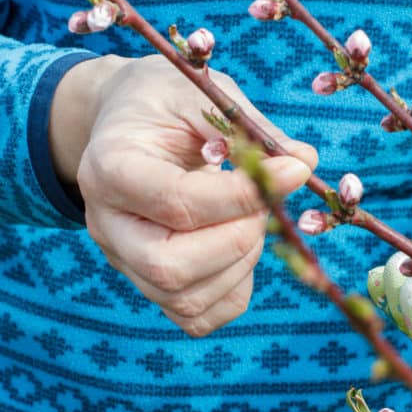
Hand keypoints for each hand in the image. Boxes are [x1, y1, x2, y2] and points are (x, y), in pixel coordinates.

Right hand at [54, 55, 317, 335]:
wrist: (125, 122)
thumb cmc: (164, 103)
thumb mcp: (201, 95)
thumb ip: (249, 129)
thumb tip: (304, 164)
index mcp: (110, 167)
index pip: (176, 202)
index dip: (243, 195)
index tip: (293, 172)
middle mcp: (107, 224)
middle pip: (169, 267)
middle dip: (237, 239)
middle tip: (264, 203)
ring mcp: (124, 261)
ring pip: (184, 299)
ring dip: (241, 263)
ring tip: (254, 218)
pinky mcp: (148, 284)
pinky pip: (195, 316)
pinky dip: (234, 289)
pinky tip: (243, 247)